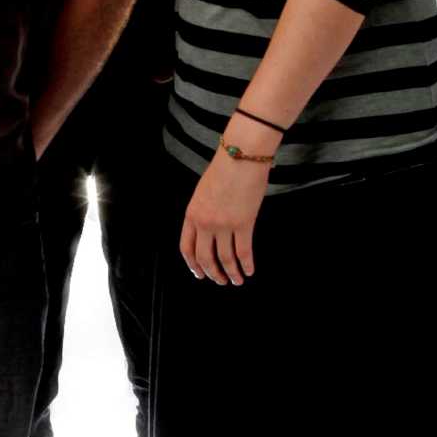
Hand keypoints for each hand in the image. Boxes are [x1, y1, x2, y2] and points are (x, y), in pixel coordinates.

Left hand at [180, 143, 268, 285]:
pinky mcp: (244, 224)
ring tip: (237, 280)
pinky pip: (244, 252)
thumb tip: (209, 231)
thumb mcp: (203, 192)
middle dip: (212, 273)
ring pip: (225, 259)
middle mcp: (204, 223)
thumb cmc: (224, 169)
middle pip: (205, 258)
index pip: (186, 248)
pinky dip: (247, 264)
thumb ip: (203, 212)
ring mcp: (224, 225)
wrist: (241, 156)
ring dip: (231, 273)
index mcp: (191, 214)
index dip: (193, 265)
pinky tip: (250, 270)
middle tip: (220, 280)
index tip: (200, 274)